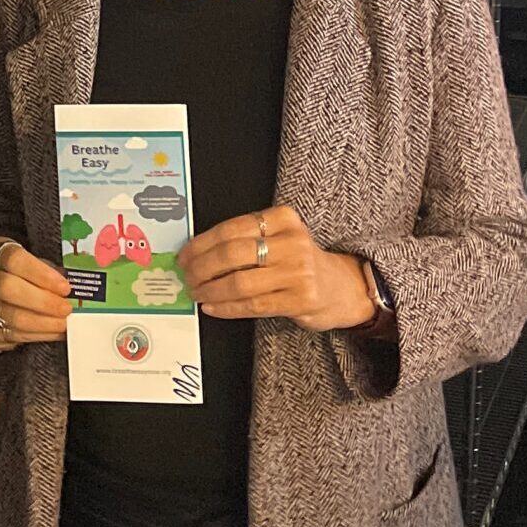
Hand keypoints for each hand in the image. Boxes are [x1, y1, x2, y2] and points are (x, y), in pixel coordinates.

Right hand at [0, 235, 72, 352]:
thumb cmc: (17, 273)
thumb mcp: (30, 260)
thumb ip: (47, 270)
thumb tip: (73, 284)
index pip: (14, 259)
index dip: (41, 274)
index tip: (64, 287)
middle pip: (8, 289)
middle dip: (43, 302)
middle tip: (66, 309)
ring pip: (10, 317)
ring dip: (43, 324)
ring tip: (64, 324)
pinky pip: (10, 336)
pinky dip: (36, 336)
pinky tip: (52, 333)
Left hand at [178, 205, 376, 333]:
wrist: (341, 287)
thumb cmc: (298, 262)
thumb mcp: (279, 239)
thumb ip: (245, 240)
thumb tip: (196, 253)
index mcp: (284, 219)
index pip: (231, 228)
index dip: (201, 244)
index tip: (185, 256)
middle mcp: (293, 242)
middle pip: (232, 253)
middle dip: (201, 267)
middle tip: (187, 276)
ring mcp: (298, 271)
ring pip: (240, 281)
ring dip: (210, 290)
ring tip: (197, 292)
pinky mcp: (300, 299)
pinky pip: (253, 304)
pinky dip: (227, 307)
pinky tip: (213, 307)